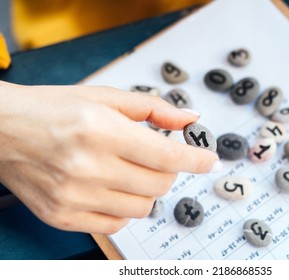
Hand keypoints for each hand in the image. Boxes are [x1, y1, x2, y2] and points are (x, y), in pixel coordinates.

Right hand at [0, 81, 219, 233]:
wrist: (2, 129)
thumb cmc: (52, 109)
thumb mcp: (104, 97)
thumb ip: (153, 108)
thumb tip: (190, 120)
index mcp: (100, 130)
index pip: (166, 156)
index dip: (196, 160)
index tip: (210, 161)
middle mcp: (87, 166)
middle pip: (159, 185)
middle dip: (169, 170)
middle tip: (156, 157)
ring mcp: (74, 196)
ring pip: (142, 208)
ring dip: (148, 190)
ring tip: (130, 172)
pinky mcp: (63, 216)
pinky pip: (116, 225)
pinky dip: (125, 208)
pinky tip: (113, 189)